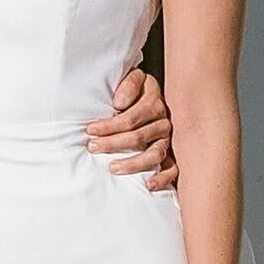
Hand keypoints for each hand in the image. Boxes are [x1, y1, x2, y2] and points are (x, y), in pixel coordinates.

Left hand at [87, 68, 177, 189]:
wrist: (153, 95)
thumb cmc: (138, 90)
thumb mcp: (135, 78)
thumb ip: (129, 84)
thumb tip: (119, 104)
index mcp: (154, 103)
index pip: (131, 118)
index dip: (109, 125)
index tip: (90, 130)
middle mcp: (163, 122)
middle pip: (139, 137)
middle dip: (113, 143)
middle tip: (93, 147)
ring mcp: (168, 140)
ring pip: (154, 154)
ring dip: (133, 163)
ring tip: (113, 168)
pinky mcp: (172, 154)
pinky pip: (173, 169)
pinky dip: (163, 178)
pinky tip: (148, 185)